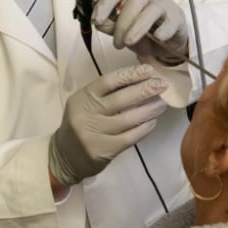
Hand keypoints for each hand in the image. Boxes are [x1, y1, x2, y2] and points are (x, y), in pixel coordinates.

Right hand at [49, 64, 168, 185]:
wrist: (64, 156)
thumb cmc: (81, 124)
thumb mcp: (85, 104)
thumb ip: (106, 94)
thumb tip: (139, 80)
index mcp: (83, 97)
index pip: (108, 81)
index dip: (130, 74)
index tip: (149, 70)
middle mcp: (87, 114)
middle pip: (121, 99)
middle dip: (145, 90)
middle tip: (163, 85)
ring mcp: (94, 133)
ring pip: (129, 119)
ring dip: (149, 110)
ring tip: (162, 104)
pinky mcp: (104, 150)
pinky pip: (130, 137)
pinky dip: (144, 128)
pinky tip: (152, 122)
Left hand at [92, 0, 189, 63]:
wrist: (172, 38)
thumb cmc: (148, 32)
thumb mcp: (126, 33)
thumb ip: (113, 28)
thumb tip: (100, 24)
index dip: (103, 6)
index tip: (97, 21)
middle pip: (133, 3)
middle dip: (121, 25)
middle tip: (118, 44)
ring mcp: (163, 5)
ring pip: (150, 11)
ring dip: (137, 28)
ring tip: (130, 42)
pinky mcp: (176, 17)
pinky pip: (169, 22)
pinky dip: (163, 30)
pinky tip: (159, 38)